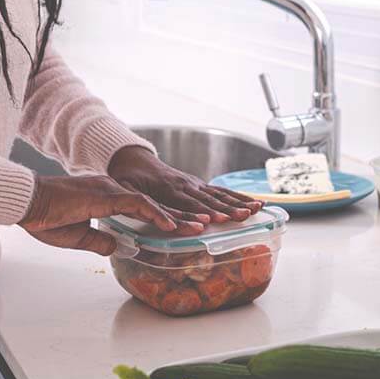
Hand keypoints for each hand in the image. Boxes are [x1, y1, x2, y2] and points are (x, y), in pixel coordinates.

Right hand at [18, 174, 204, 255]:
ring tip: (198, 227)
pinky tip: (171, 226)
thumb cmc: (46, 219)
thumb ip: (100, 240)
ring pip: (152, 204)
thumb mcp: (78, 237)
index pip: (143, 209)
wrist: (28, 203)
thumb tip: (120, 246)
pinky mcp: (106, 195)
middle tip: (204, 226)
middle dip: (181, 217)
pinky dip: (156, 216)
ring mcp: (111, 190)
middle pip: (154, 206)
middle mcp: (113, 191)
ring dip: (177, 217)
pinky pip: (138, 204)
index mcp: (107, 198)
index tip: (183, 229)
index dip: (164, 219)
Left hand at [108, 145, 263, 222]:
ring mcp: (193, 183)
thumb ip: (138, 203)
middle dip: (228, 208)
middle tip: (245, 216)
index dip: (200, 212)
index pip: (186, 203)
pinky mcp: (198, 184)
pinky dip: (237, 196)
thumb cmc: (127, 177)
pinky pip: (220, 190)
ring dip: (238, 202)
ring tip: (256, 209)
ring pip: (219, 194)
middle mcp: (184, 185)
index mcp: (165, 188)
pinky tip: (252, 202)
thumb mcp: (124, 189)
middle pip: (209, 199)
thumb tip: (152, 217)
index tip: (215, 220)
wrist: (133, 159)